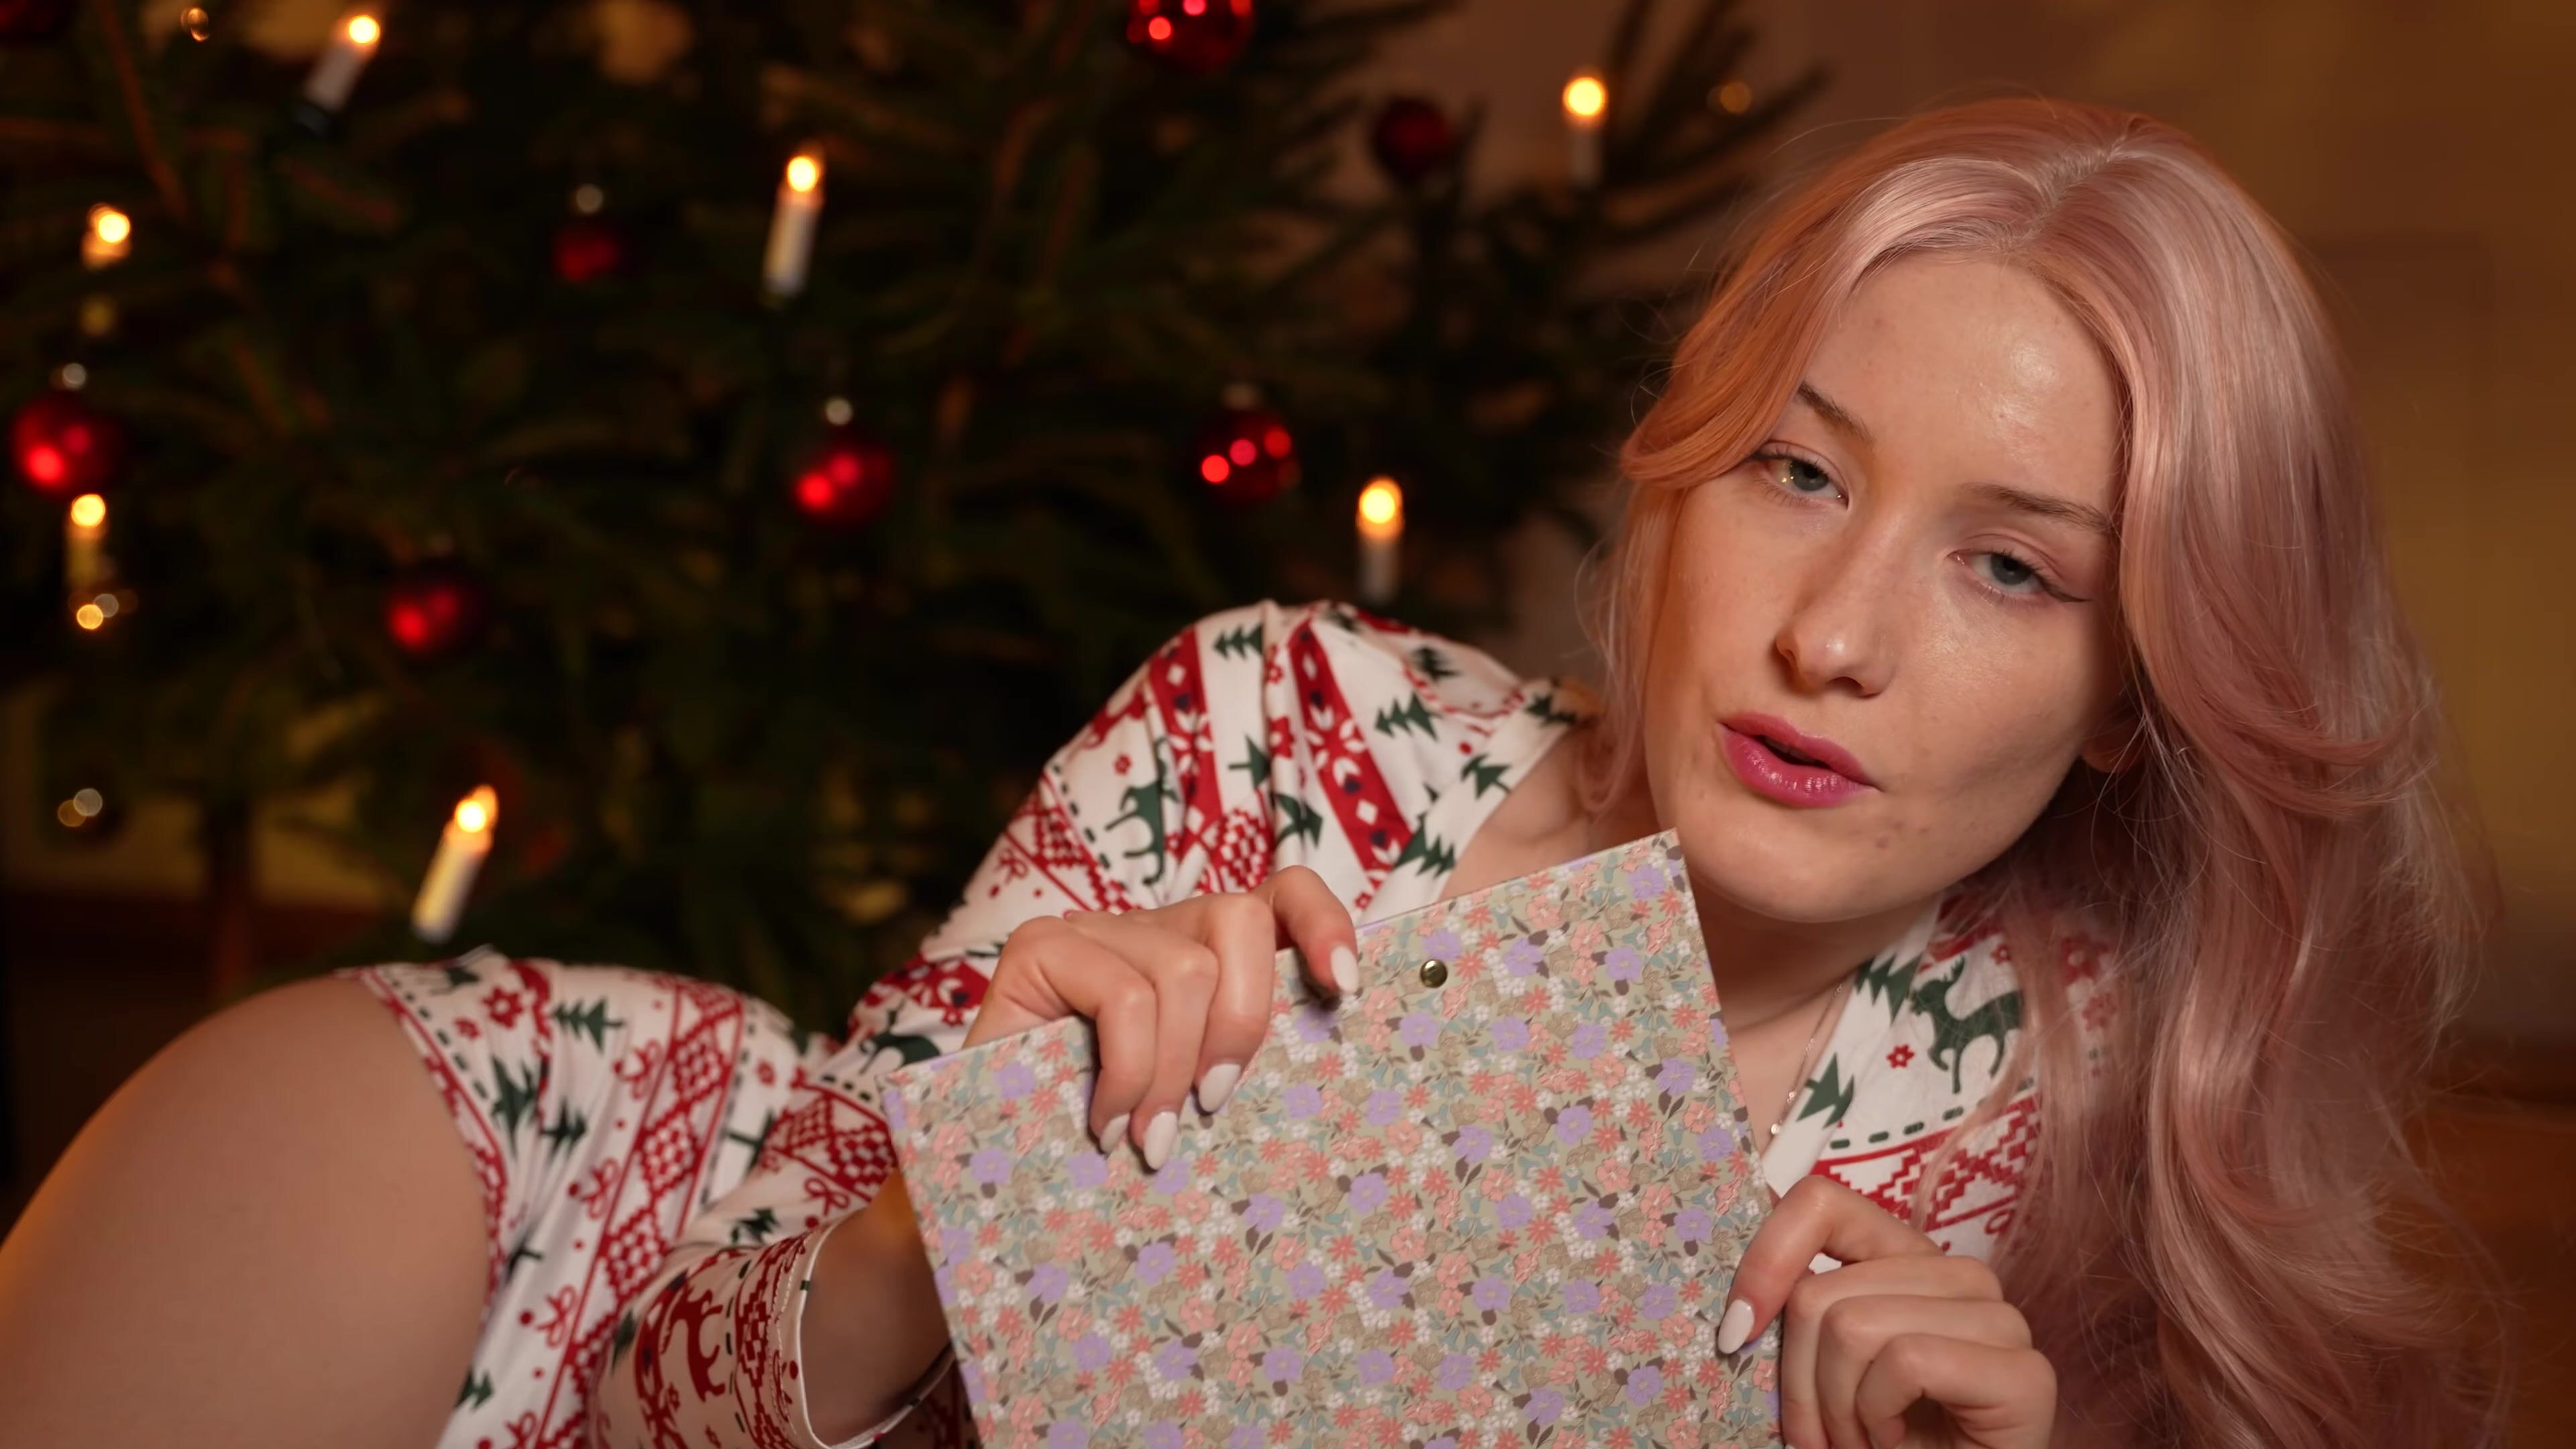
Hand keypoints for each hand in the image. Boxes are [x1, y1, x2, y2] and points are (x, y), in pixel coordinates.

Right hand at [963, 865, 1357, 1168]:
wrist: (992, 1180)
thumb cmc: (1111, 1146)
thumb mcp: (1198, 1100)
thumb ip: (1248, 1068)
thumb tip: (1340, 1063)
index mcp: (1206, 953)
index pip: (1283, 894)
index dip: (1324, 925)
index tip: (1347, 990)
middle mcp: (1152, 927)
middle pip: (1239, 920)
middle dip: (1243, 1023)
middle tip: (1214, 1105)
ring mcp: (1092, 929)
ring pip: (1184, 969)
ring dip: (1173, 1072)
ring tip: (1148, 1139)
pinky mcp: (1039, 946)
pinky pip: (1124, 997)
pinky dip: (1128, 1072)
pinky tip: (1106, 1123)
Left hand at [1719, 1177, 2055, 1448]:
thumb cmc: (1880, 1439)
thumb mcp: (1819, 1368)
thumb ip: (1790, 1315)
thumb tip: (1731, 1291)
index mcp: (1904, 1259)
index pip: (1822, 1201)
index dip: (1766, 1258)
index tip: (1736, 1329)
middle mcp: (1958, 1275)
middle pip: (1821, 1292)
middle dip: (1799, 1383)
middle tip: (1819, 1434)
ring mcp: (2000, 1318)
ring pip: (1853, 1327)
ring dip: (1836, 1411)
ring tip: (1860, 1441)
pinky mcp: (2024, 1373)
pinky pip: (1904, 1361)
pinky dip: (1877, 1418)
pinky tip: (1898, 1442)